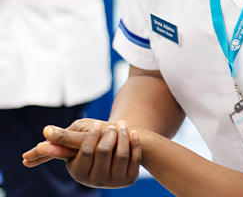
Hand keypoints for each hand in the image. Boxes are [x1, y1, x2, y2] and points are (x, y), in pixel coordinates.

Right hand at [25, 120, 141, 188]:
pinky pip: (134, 159)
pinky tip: (134, 133)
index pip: (86, 152)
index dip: (92, 136)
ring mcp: (114, 181)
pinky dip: (134, 144)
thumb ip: (64, 139)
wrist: (116, 155)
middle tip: (111, 124)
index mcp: (80, 173)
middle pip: (104, 151)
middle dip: (108, 134)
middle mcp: (96, 181)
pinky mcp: (129, 178)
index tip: (97, 123)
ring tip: (123, 124)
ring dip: (123, 136)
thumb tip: (45, 131)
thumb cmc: (93, 146)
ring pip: (120, 154)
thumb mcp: (78, 144)